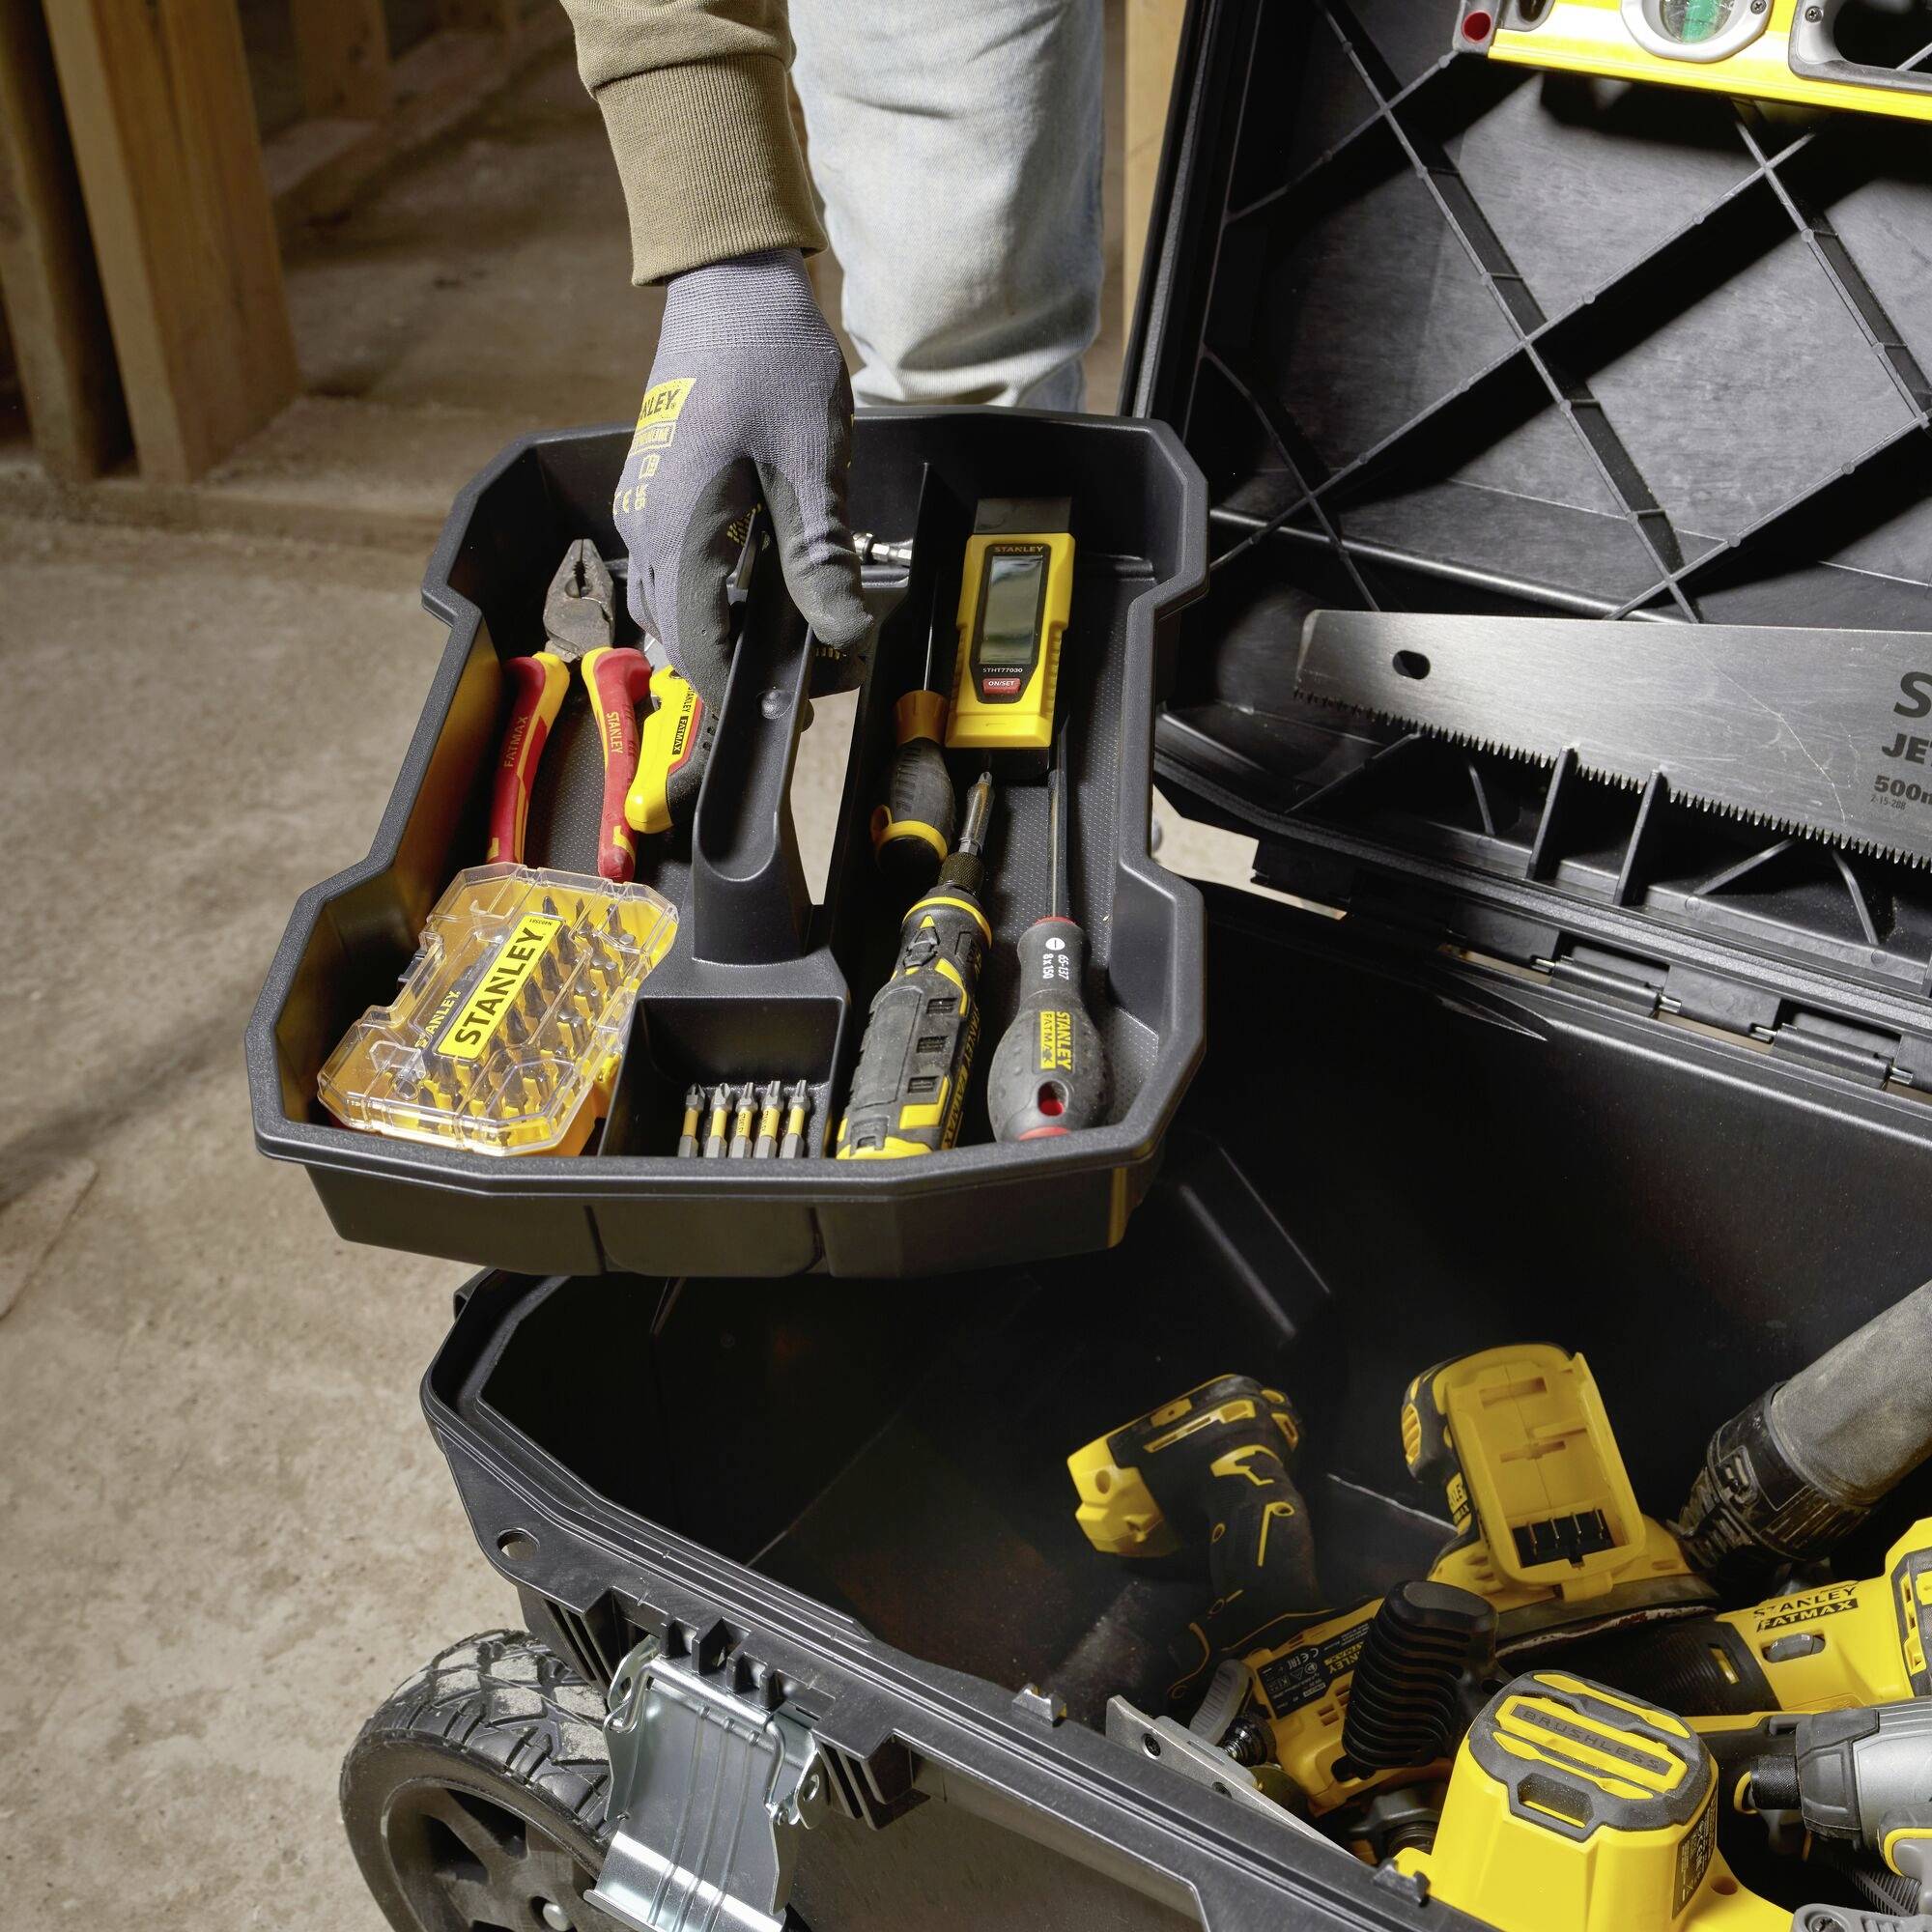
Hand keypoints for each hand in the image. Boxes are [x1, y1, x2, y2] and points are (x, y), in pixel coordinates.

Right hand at [614, 248, 868, 709]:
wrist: (729, 283)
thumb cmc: (771, 362)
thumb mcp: (813, 466)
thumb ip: (820, 558)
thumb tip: (843, 632)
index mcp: (678, 529)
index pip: (697, 645)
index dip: (739, 691)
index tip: (786, 711)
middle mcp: (643, 528)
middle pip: (675, 635)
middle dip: (731, 669)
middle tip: (800, 681)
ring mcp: (640, 509)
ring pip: (664, 606)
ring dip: (714, 633)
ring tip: (782, 639)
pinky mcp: (652, 493)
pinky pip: (665, 571)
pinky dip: (704, 597)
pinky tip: (755, 590)